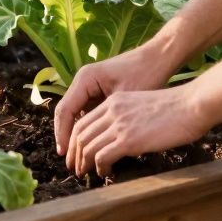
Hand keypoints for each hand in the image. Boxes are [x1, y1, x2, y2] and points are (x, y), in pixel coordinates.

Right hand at [54, 43, 180, 155]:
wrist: (158, 58)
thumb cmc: (146, 74)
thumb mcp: (126, 100)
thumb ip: (109, 121)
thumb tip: (98, 149)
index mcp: (85, 79)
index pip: (65, 111)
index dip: (63, 135)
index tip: (64, 154)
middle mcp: (82, 81)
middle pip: (66, 114)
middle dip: (66, 138)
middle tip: (69, 162)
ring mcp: (88, 86)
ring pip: (74, 115)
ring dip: (75, 136)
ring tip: (78, 159)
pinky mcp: (97, 91)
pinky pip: (86, 113)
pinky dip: (86, 129)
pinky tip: (91, 147)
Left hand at [64, 85, 213, 176]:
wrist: (192, 104)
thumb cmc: (176, 108)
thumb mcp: (143, 106)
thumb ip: (128, 118)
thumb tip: (122, 138)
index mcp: (114, 101)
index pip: (83, 121)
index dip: (75, 140)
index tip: (75, 153)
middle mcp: (112, 111)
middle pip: (80, 134)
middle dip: (74, 154)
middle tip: (75, 168)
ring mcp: (119, 125)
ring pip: (87, 146)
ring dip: (83, 163)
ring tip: (85, 173)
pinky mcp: (129, 139)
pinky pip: (102, 156)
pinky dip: (99, 167)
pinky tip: (104, 172)